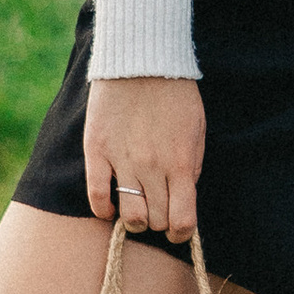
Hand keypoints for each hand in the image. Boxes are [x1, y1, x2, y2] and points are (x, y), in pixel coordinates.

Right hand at [82, 75, 204, 248]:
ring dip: (135, 219)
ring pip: (129, 216)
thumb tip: (184, 196)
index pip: (183, 221)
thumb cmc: (175, 95)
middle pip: (155, 221)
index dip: (182, 232)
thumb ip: (192, 166)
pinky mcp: (97, 151)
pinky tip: (111, 206)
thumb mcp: (197, 129)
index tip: (178, 227)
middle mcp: (152, 167)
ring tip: (137, 207)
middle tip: (158, 209)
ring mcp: (122, 160)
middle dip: (159, 222)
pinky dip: (104, 209)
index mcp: (181, 163)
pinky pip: (96, 195)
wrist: (142, 61)